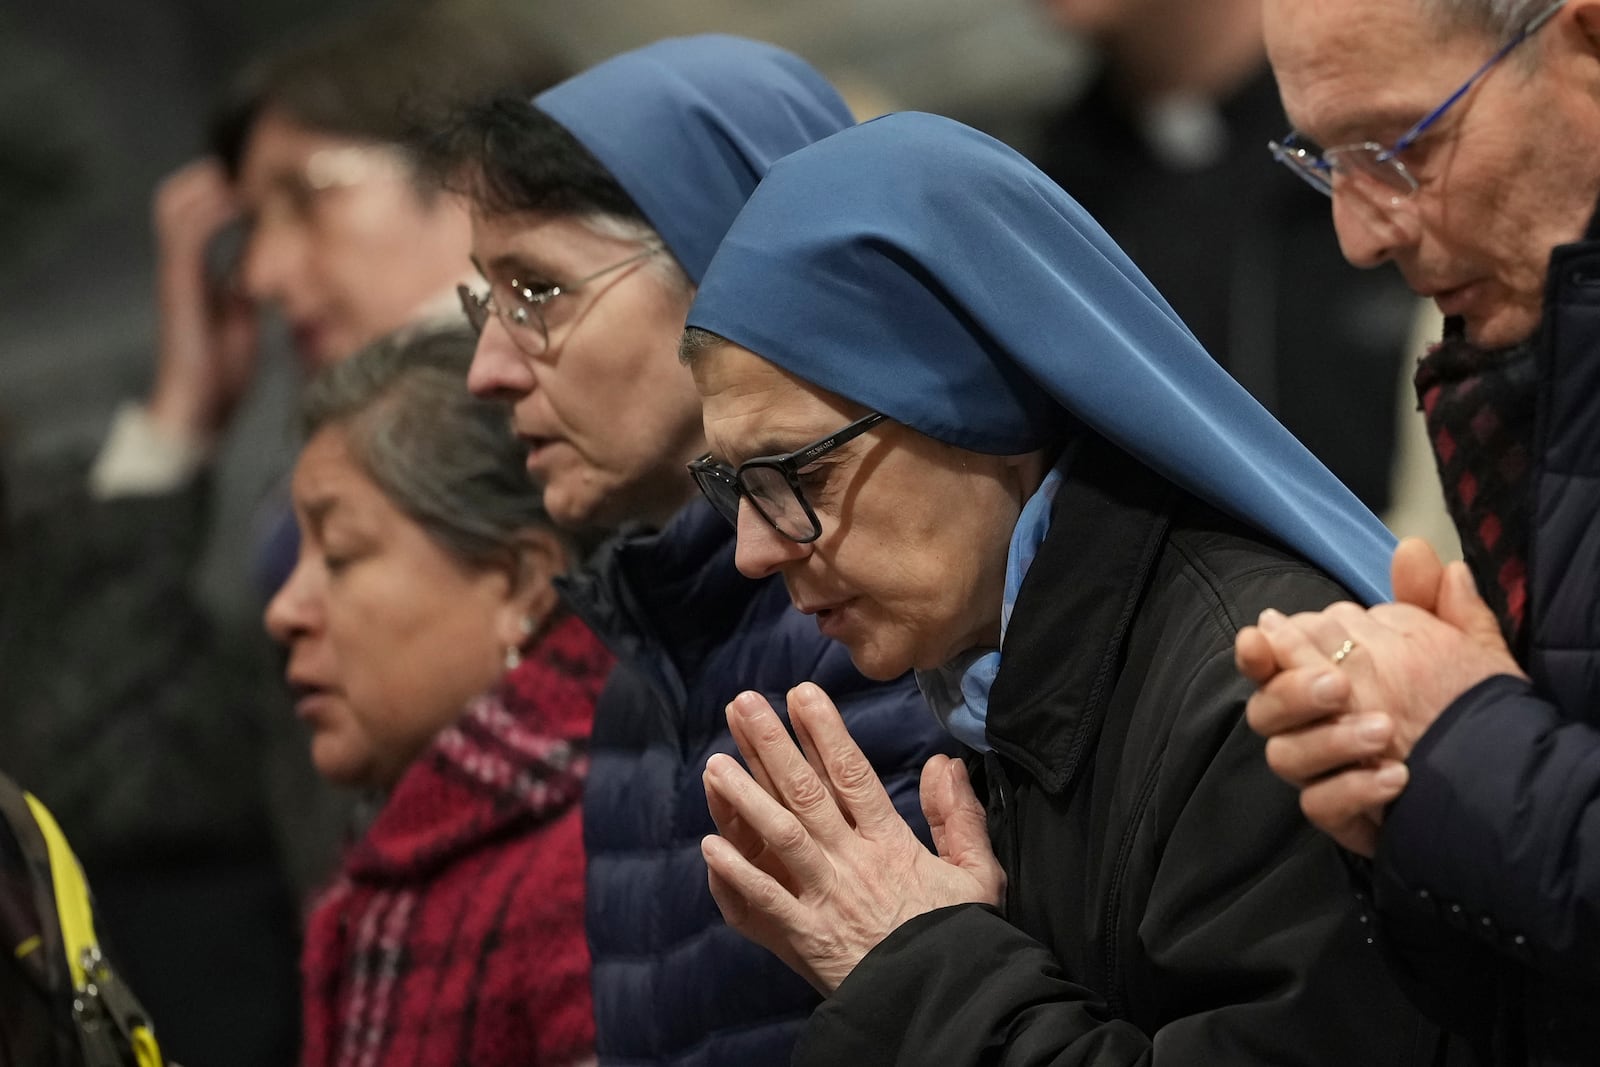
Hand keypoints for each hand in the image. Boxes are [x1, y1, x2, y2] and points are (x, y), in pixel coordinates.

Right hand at [147, 158, 259, 442]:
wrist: (197, 408)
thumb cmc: (222, 371)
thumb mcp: (244, 319)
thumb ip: (252, 289)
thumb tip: (282, 269)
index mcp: (197, 271)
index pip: (200, 211)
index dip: (224, 186)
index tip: (263, 173)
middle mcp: (182, 264)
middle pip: (179, 197)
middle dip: (212, 174)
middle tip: (252, 162)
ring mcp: (176, 272)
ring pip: (177, 206)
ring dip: (211, 184)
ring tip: (247, 172)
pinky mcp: (178, 283)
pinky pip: (188, 233)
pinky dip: (213, 212)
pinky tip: (242, 201)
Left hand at [701, 683, 1003, 993]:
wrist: (948, 1001)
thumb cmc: (963, 938)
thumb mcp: (978, 874)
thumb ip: (959, 816)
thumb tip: (945, 763)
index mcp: (892, 844)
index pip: (853, 775)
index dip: (825, 732)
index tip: (801, 693)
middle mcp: (854, 862)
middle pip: (807, 793)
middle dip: (773, 745)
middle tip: (743, 704)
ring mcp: (827, 899)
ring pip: (781, 837)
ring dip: (745, 798)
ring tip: (715, 763)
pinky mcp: (808, 937)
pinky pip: (767, 902)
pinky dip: (737, 874)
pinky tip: (710, 844)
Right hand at [1236, 539, 1524, 855]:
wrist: (1499, 781)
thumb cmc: (1461, 707)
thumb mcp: (1458, 647)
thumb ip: (1432, 600)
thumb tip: (1412, 549)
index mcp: (1323, 679)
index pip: (1270, 659)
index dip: (1258, 648)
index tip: (1265, 633)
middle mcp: (1309, 725)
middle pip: (1265, 708)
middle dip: (1294, 691)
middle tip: (1341, 685)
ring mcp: (1320, 772)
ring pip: (1285, 756)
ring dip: (1329, 740)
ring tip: (1383, 731)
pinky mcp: (1339, 815)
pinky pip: (1321, 806)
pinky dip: (1352, 789)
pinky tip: (1394, 777)